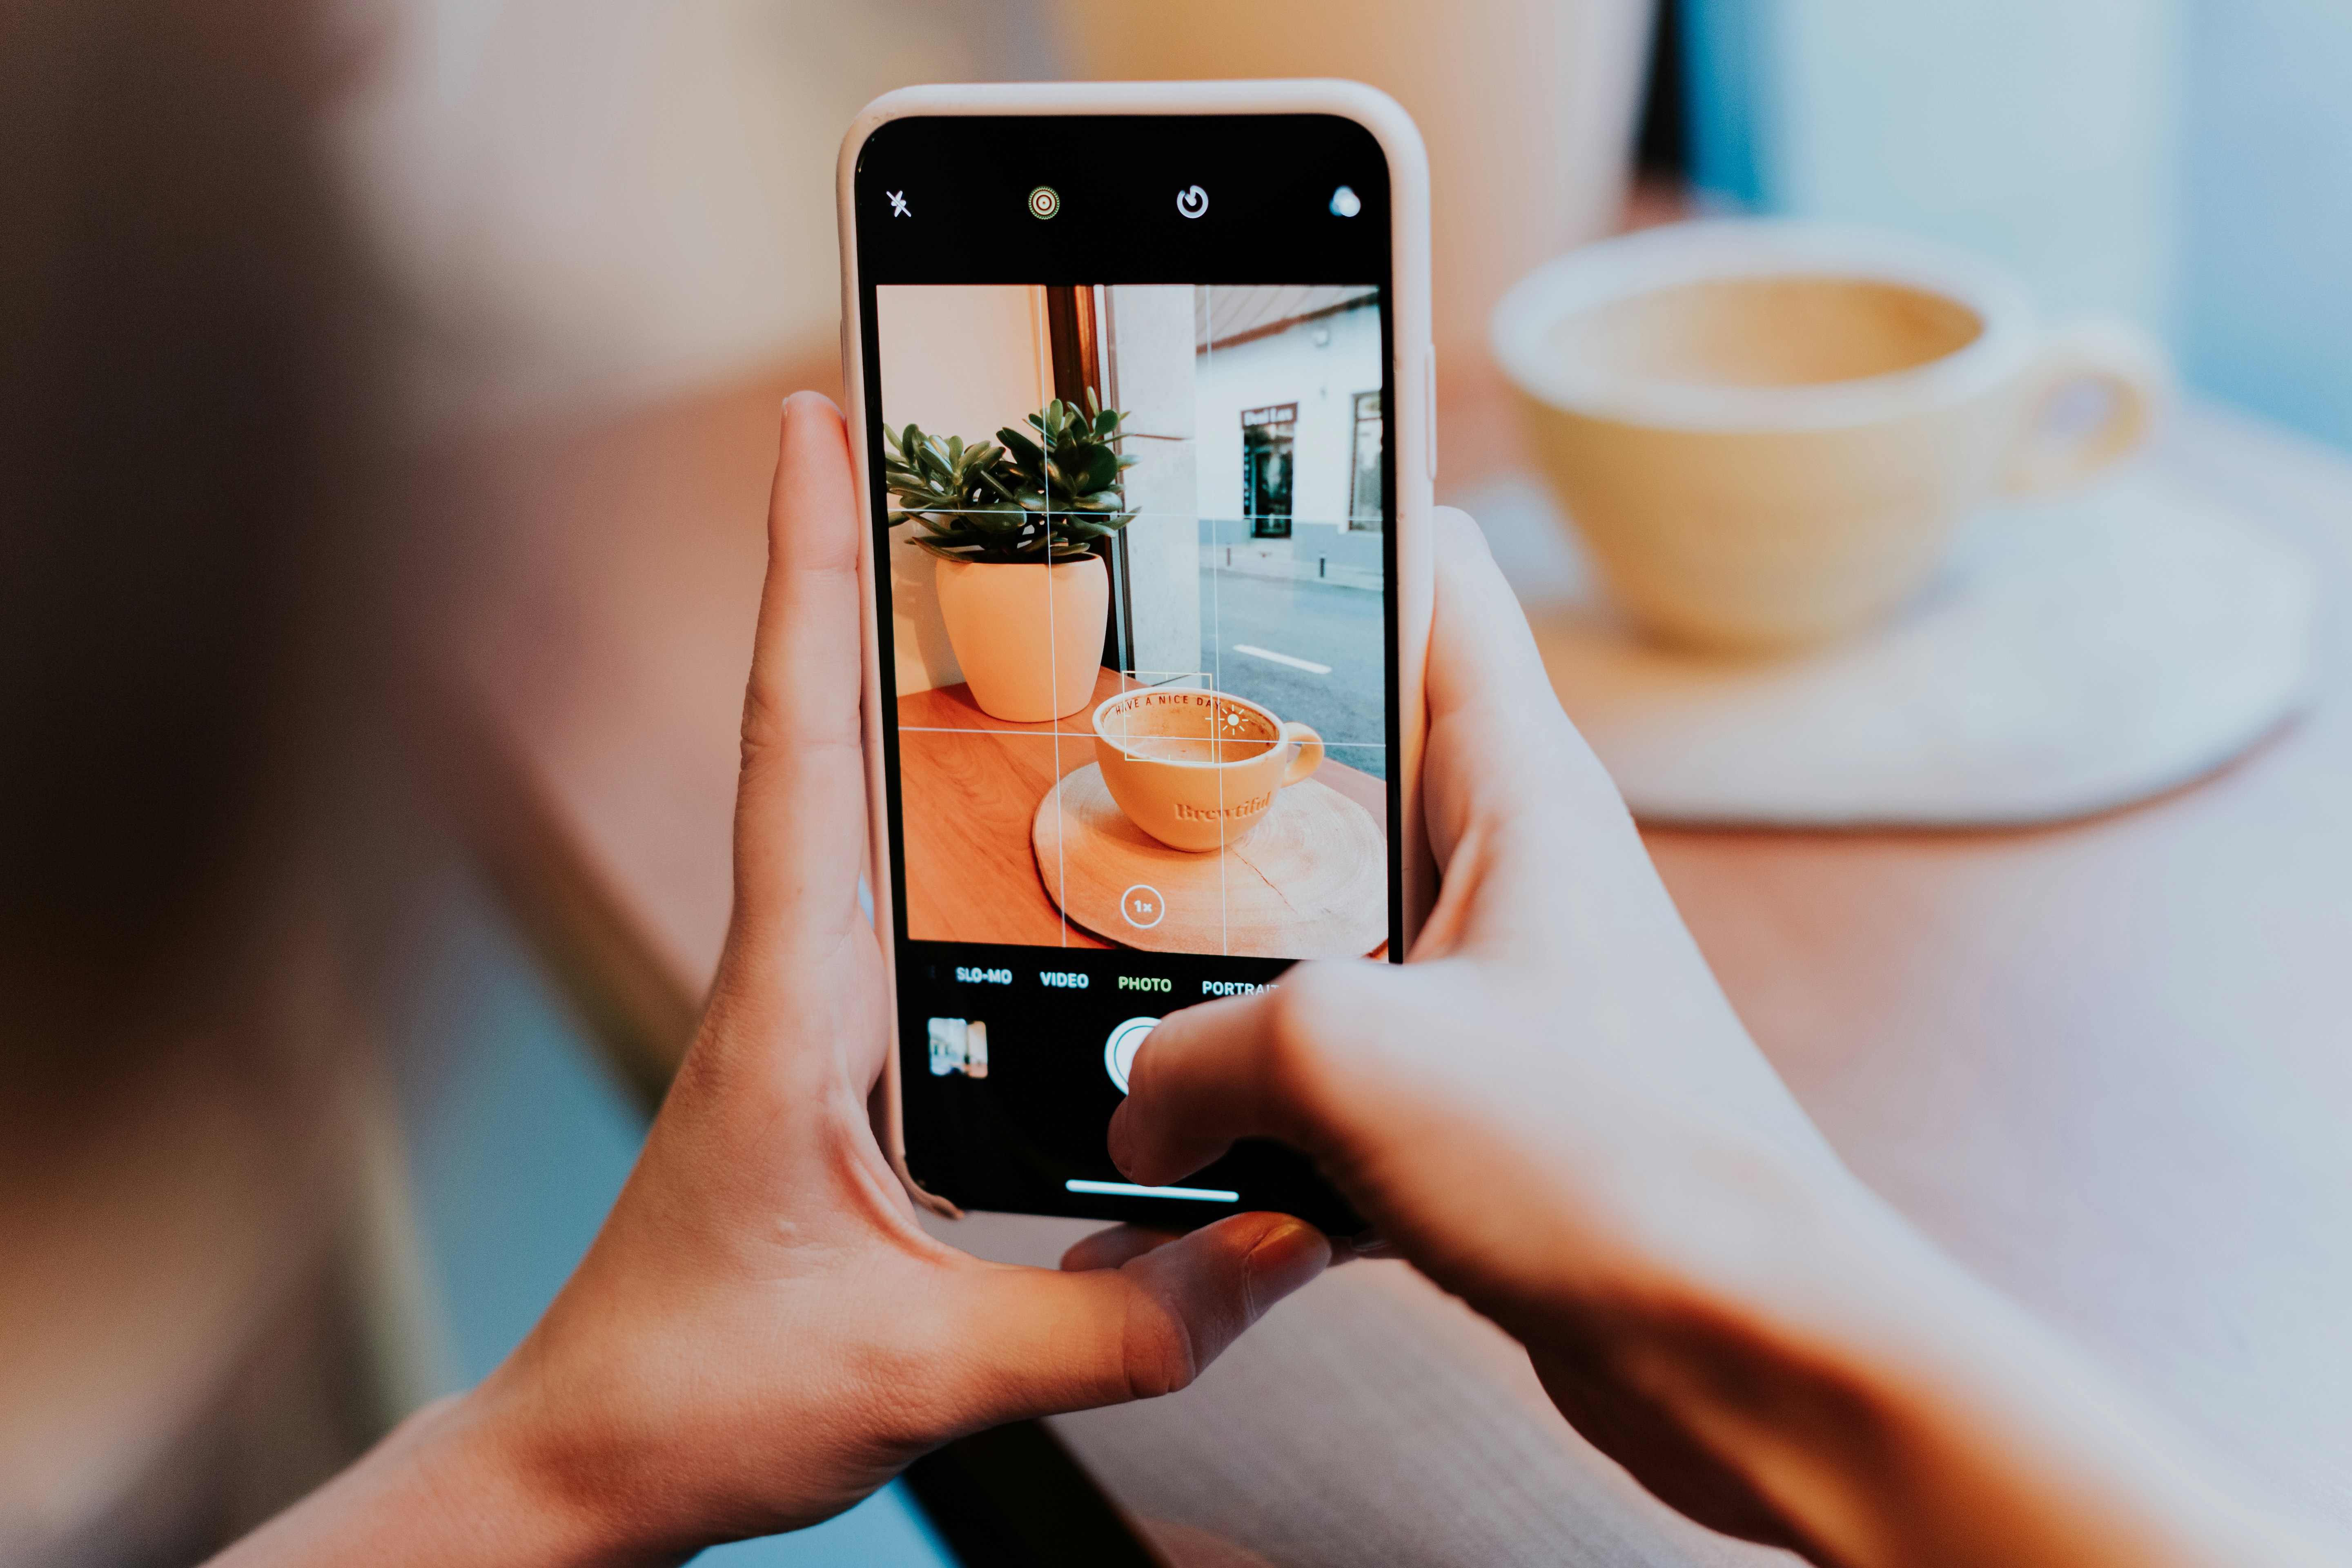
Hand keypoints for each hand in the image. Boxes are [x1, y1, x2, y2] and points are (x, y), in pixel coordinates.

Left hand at [217, 394, 1327, 1566]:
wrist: (582, 1464)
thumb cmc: (696, 1400)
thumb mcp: (930, 1374)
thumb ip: (1122, 1320)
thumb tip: (1284, 1250)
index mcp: (791, 1007)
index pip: (799, 746)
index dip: (808, 576)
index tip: (818, 428)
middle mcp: (789, 980)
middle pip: (819, 731)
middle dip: (856, 574)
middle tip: (917, 447)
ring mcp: (801, 1014)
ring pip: (844, 810)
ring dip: (887, 683)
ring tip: (976, 582)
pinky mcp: (824, 1061)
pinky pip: (879, 902)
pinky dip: (920, 818)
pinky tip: (1000, 813)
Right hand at [1112, 505, 1849, 1546]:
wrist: (1752, 1352)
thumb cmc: (1617, 1169)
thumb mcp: (1349, 1060)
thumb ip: (1198, 1049)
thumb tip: (1135, 1096)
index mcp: (1517, 786)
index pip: (1433, 580)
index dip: (1335, 522)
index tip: (1221, 511)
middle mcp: (1512, 868)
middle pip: (1346, 762)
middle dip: (1223, 776)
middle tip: (1099, 780)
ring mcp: (1497, 987)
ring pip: (1324, 932)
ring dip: (1226, 970)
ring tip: (1108, 985)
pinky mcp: (1481, 1104)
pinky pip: (1339, 1074)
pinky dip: (1260, 1111)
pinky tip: (1180, 1162)